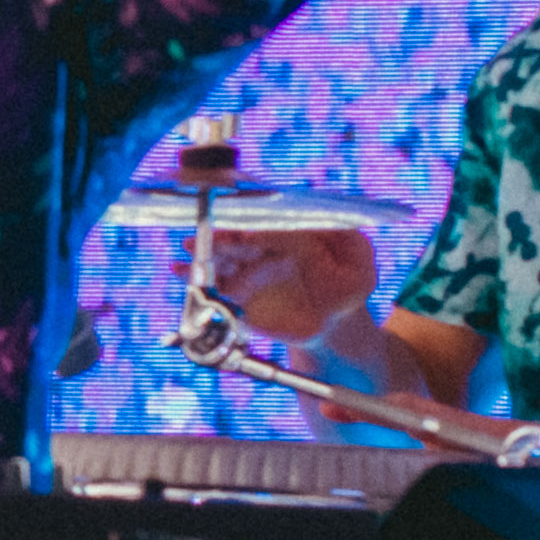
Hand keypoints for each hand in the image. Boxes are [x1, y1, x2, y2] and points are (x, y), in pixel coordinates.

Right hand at [203, 224, 377, 344]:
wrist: (334, 323)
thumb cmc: (348, 285)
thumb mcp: (360, 260)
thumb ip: (348, 238)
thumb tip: (329, 218)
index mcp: (288, 232)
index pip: (264, 219)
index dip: (251, 216)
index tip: (240, 216)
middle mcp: (263, 247)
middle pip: (236, 236)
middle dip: (221, 233)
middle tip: (208, 233)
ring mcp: (247, 271)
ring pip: (220, 257)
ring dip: (202, 250)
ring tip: (189, 247)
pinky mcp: (236, 297)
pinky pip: (211, 287)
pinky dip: (191, 277)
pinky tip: (179, 271)